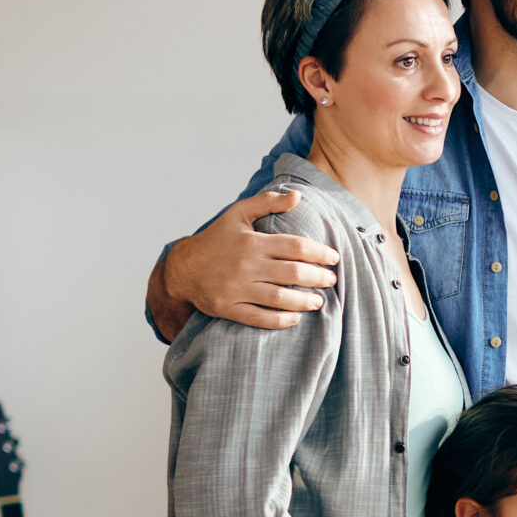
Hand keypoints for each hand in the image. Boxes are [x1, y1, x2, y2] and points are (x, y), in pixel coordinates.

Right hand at [165, 189, 338, 330]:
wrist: (182, 268)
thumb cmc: (215, 239)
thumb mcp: (237, 213)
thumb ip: (267, 202)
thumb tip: (298, 196)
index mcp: (252, 242)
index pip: (295, 246)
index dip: (319, 252)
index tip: (334, 257)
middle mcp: (246, 265)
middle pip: (292, 273)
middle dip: (318, 277)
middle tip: (332, 280)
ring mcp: (237, 288)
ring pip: (279, 298)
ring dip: (304, 301)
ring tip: (319, 301)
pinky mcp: (228, 308)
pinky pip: (259, 318)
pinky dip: (280, 320)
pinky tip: (296, 318)